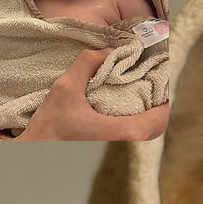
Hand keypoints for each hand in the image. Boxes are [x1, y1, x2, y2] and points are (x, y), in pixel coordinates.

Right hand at [15, 49, 168, 140]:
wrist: (37, 151)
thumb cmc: (52, 125)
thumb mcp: (66, 87)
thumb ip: (87, 64)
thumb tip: (108, 51)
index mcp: (124, 131)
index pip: (160, 117)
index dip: (165, 96)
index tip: (160, 78)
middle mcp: (127, 143)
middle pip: (157, 124)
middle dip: (158, 102)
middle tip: (151, 81)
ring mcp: (120, 148)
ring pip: (147, 130)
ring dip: (148, 110)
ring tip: (140, 88)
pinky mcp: (112, 148)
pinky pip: (135, 132)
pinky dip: (137, 117)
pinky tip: (126, 102)